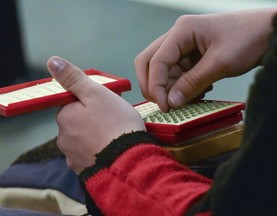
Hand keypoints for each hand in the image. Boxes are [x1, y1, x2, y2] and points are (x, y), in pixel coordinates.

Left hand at [47, 56, 145, 173]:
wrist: (129, 162)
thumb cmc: (116, 123)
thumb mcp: (97, 94)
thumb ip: (74, 78)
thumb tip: (51, 61)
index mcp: (65, 117)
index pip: (73, 104)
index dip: (91, 103)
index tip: (107, 106)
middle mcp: (63, 139)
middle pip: (77, 123)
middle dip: (92, 121)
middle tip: (114, 122)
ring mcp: (73, 158)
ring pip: (83, 141)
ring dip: (95, 138)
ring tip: (115, 138)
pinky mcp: (84, 172)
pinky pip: (89, 157)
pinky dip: (98, 154)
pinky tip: (111, 152)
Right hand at [135, 8, 276, 111]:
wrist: (268, 33)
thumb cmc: (248, 38)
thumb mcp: (219, 63)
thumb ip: (192, 83)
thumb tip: (171, 102)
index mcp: (182, 31)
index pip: (156, 61)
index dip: (155, 86)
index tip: (165, 107)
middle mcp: (178, 37)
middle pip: (150, 62)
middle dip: (153, 85)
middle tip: (164, 105)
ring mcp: (184, 47)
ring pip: (163, 71)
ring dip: (170, 88)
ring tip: (188, 99)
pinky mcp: (191, 56)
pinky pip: (178, 74)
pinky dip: (182, 87)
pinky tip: (198, 92)